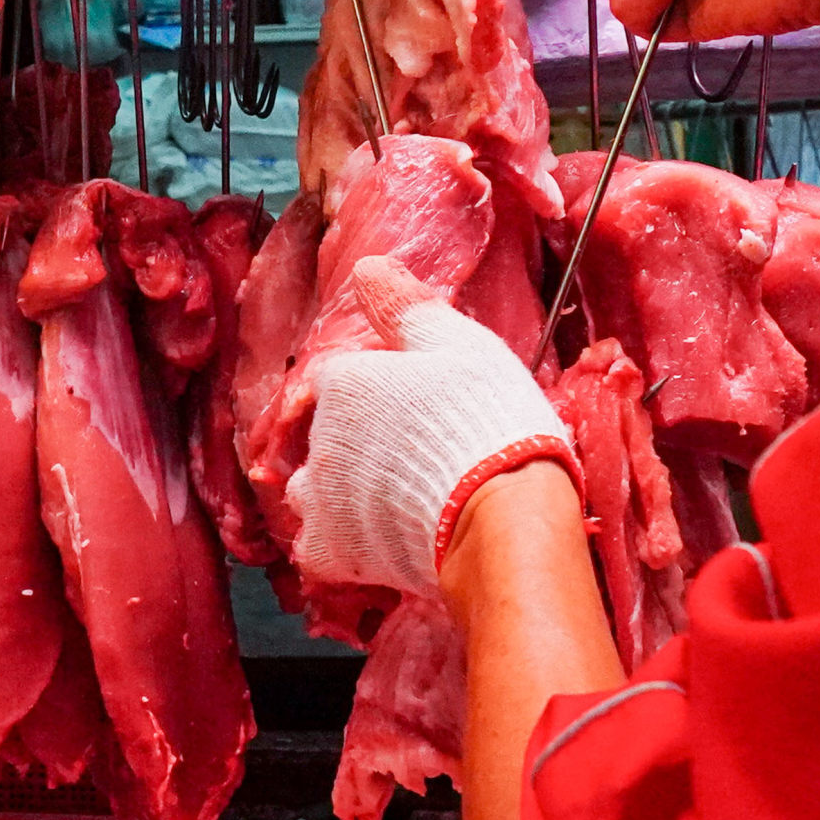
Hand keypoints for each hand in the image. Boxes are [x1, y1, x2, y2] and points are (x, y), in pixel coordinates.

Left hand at [288, 270, 576, 599]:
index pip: (349, 382)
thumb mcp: (460, 345)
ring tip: (402, 503)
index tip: (428, 416)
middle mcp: (320, 435)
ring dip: (346, 494)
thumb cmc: (490, 423)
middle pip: (333, 435)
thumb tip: (368, 268)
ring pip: (316, 489)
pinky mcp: (328, 551)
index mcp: (346, 380)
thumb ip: (406, 307)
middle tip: (427, 462)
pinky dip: (345, 545)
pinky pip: (320, 545)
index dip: (389, 398)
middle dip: (367, 445)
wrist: (503, 515)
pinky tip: (385, 541)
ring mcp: (319, 496)